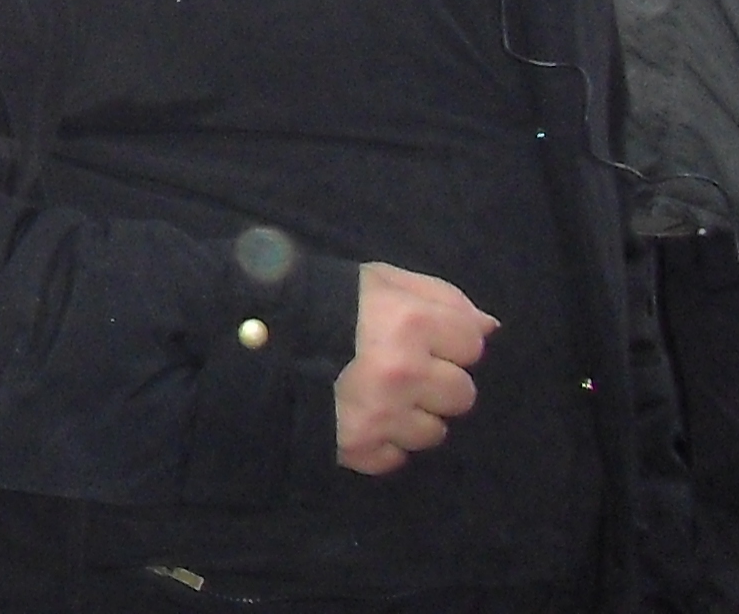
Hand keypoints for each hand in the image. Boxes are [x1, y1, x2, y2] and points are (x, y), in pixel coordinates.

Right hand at [336, 263, 495, 474]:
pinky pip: (396, 458)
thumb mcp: (376, 280)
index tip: (420, 336)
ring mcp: (383, 415)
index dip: (448, 338)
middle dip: (437, 381)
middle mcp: (404, 372)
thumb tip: (489, 327)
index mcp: (409, 322)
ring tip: (378, 396)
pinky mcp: (359, 448)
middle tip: (401, 369)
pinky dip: (382, 441)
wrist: (249, 339)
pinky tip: (361, 418)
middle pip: (462, 393)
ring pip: (434, 431)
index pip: (471, 343)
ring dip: (412, 416)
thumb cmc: (321, 299)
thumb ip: (438, 296)